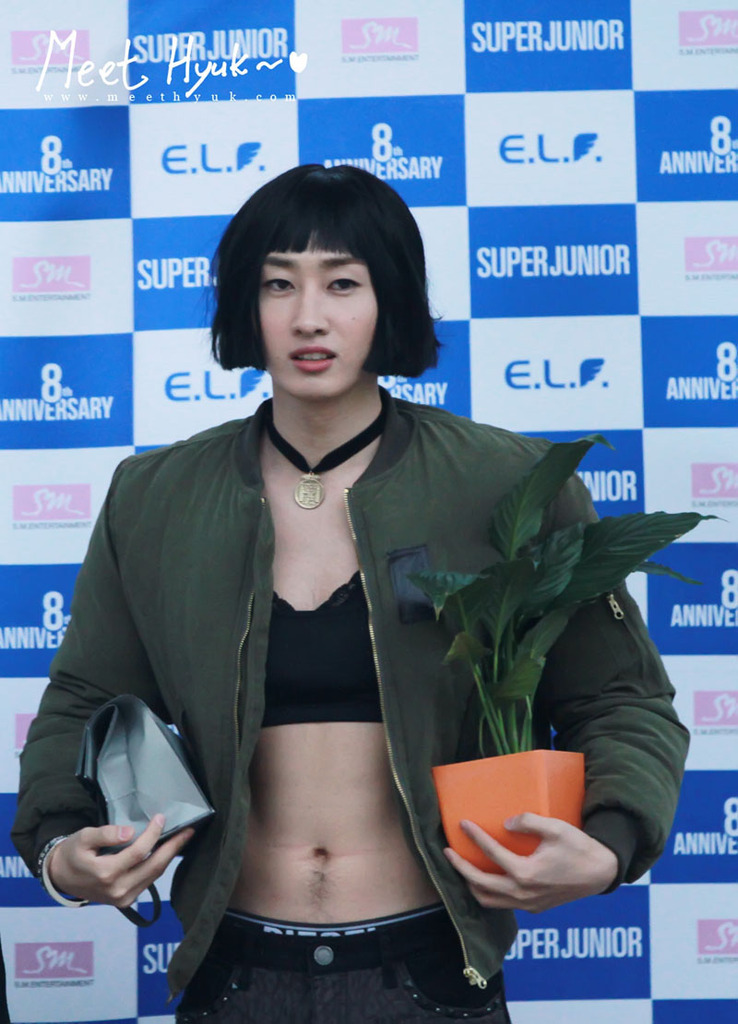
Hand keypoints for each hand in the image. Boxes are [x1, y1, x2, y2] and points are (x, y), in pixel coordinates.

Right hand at [47, 815, 193, 908]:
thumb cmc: (73, 854)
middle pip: (154, 866)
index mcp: (106, 873)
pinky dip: (159, 866)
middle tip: (188, 831)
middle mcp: (118, 889)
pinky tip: (166, 852)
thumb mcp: (83, 838)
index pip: (138, 852)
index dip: (152, 833)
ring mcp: (123, 898)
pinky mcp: (126, 901)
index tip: (161, 817)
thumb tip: (129, 832)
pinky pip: (148, 881)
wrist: (62, 877)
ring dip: (169, 857)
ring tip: (182, 839)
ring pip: (154, 876)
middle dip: (173, 847)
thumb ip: (105, 834)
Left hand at [444, 813, 618, 913]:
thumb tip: (506, 824)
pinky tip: (485, 879)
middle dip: (460, 868)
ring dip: (471, 885)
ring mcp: (528, 904)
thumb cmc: (578, 848)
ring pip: (488, 901)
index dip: (474, 837)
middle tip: (446, 852)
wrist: (600, 873)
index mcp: (527, 873)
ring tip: (461, 868)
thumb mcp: (556, 828)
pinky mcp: (533, 908)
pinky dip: (488, 893)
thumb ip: (529, 822)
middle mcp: (523, 893)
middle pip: (481, 885)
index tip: (462, 824)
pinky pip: (502, 904)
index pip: (492, 854)